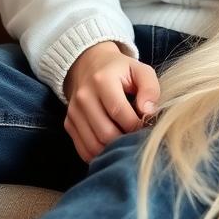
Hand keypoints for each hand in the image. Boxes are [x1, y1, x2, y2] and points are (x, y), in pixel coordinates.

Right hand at [62, 41, 159, 162]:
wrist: (89, 64)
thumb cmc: (120, 69)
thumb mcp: (140, 70)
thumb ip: (150, 88)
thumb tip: (149, 112)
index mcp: (102, 80)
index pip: (119, 111)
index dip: (136, 124)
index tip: (147, 126)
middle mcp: (84, 97)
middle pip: (105, 133)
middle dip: (125, 140)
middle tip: (137, 137)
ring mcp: (73, 112)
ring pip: (94, 145)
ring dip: (113, 149)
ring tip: (126, 142)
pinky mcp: (68, 124)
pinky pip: (83, 150)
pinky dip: (99, 154)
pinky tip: (112, 147)